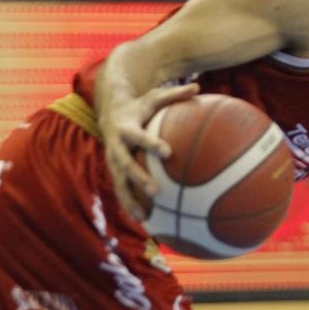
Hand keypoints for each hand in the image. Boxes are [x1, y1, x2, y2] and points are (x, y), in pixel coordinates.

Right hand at [100, 81, 198, 223]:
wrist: (110, 112)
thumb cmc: (141, 106)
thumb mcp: (155, 97)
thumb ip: (175, 94)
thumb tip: (198, 86)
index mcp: (126, 128)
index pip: (138, 136)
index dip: (150, 143)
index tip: (167, 152)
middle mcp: (115, 146)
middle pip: (124, 164)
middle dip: (138, 178)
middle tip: (156, 190)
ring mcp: (112, 161)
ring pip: (119, 184)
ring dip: (130, 201)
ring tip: (145, 218)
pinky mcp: (114, 172)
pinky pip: (122, 191)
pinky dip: (132, 206)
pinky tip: (146, 223)